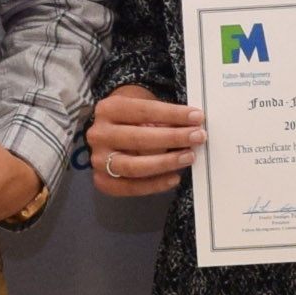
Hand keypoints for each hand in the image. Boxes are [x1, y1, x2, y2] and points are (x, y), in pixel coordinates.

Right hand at [88, 85, 203, 195]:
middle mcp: (99, 135)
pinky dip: (156, 185)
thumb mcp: (144, 107)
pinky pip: (132, 187)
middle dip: (173, 138)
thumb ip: (164, 117)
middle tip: (197, 137)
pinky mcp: (103, 180)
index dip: (173, 114)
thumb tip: (192, 127)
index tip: (196, 117)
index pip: (144, 111)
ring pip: (134, 166)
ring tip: (188, 157)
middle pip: (138, 139)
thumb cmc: (133, 119)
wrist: (110, 131)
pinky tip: (174, 178)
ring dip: (166, 163)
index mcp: (108, 109)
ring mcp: (98, 160)